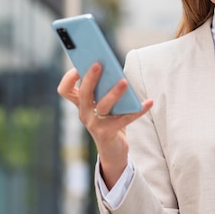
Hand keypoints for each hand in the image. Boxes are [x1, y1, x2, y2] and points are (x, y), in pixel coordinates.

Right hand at [57, 63, 152, 187]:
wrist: (113, 150)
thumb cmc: (110, 120)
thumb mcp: (104, 104)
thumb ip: (105, 90)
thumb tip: (116, 72)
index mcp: (81, 104)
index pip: (65, 90)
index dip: (68, 77)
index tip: (78, 66)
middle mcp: (84, 113)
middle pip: (83, 92)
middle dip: (91, 77)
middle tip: (100, 64)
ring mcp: (94, 124)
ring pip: (103, 105)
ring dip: (114, 92)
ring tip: (124, 82)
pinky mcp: (107, 133)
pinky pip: (125, 119)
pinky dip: (139, 110)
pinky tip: (149, 102)